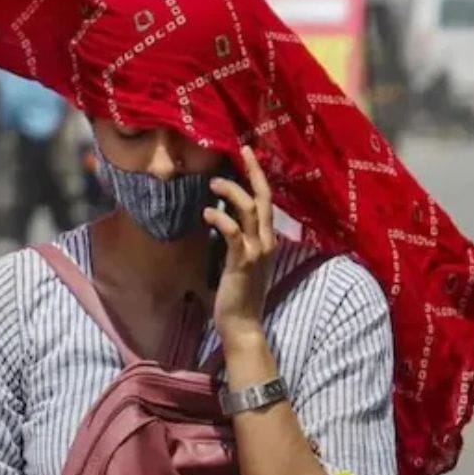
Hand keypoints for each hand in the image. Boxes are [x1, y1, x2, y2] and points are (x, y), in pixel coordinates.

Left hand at [203, 146, 275, 347]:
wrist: (243, 323)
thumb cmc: (238, 293)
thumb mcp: (241, 261)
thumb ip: (238, 240)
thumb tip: (224, 218)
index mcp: (267, 239)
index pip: (266, 201)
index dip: (258, 177)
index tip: (248, 155)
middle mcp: (267, 241)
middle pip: (263, 197)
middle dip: (252, 171)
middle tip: (239, 151)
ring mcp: (257, 251)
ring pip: (249, 209)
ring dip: (231, 191)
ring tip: (212, 182)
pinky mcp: (242, 262)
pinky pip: (233, 233)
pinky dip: (220, 219)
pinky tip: (206, 212)